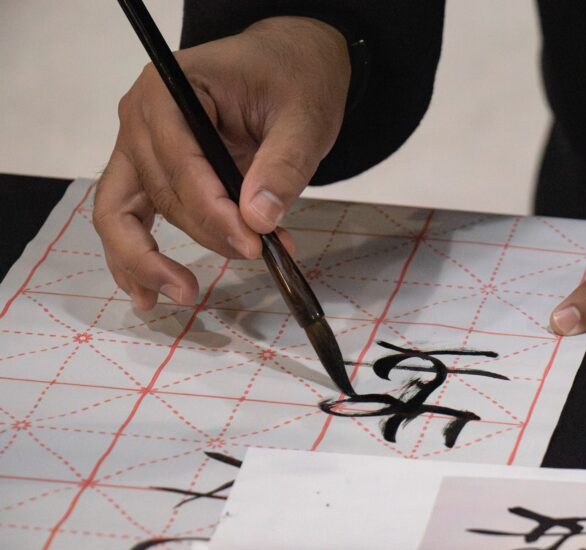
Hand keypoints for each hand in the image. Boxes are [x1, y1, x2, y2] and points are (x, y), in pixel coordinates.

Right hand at [93, 16, 349, 309]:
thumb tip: (259, 219)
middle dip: (206, 233)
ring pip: (126, 213)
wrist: (289, 64)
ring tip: (183, 294)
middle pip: (158, 192)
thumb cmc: (292, 78)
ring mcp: (139, 146)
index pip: (180, 162)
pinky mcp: (152, 171)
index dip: (213, 211)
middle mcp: (141, 118)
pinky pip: (127, 216)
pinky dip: (134, 255)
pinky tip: (147, 291)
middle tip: (256, 255)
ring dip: (152, 259)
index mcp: (170, 92)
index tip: (253, 243)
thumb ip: (284, 165)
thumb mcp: (304, 116)